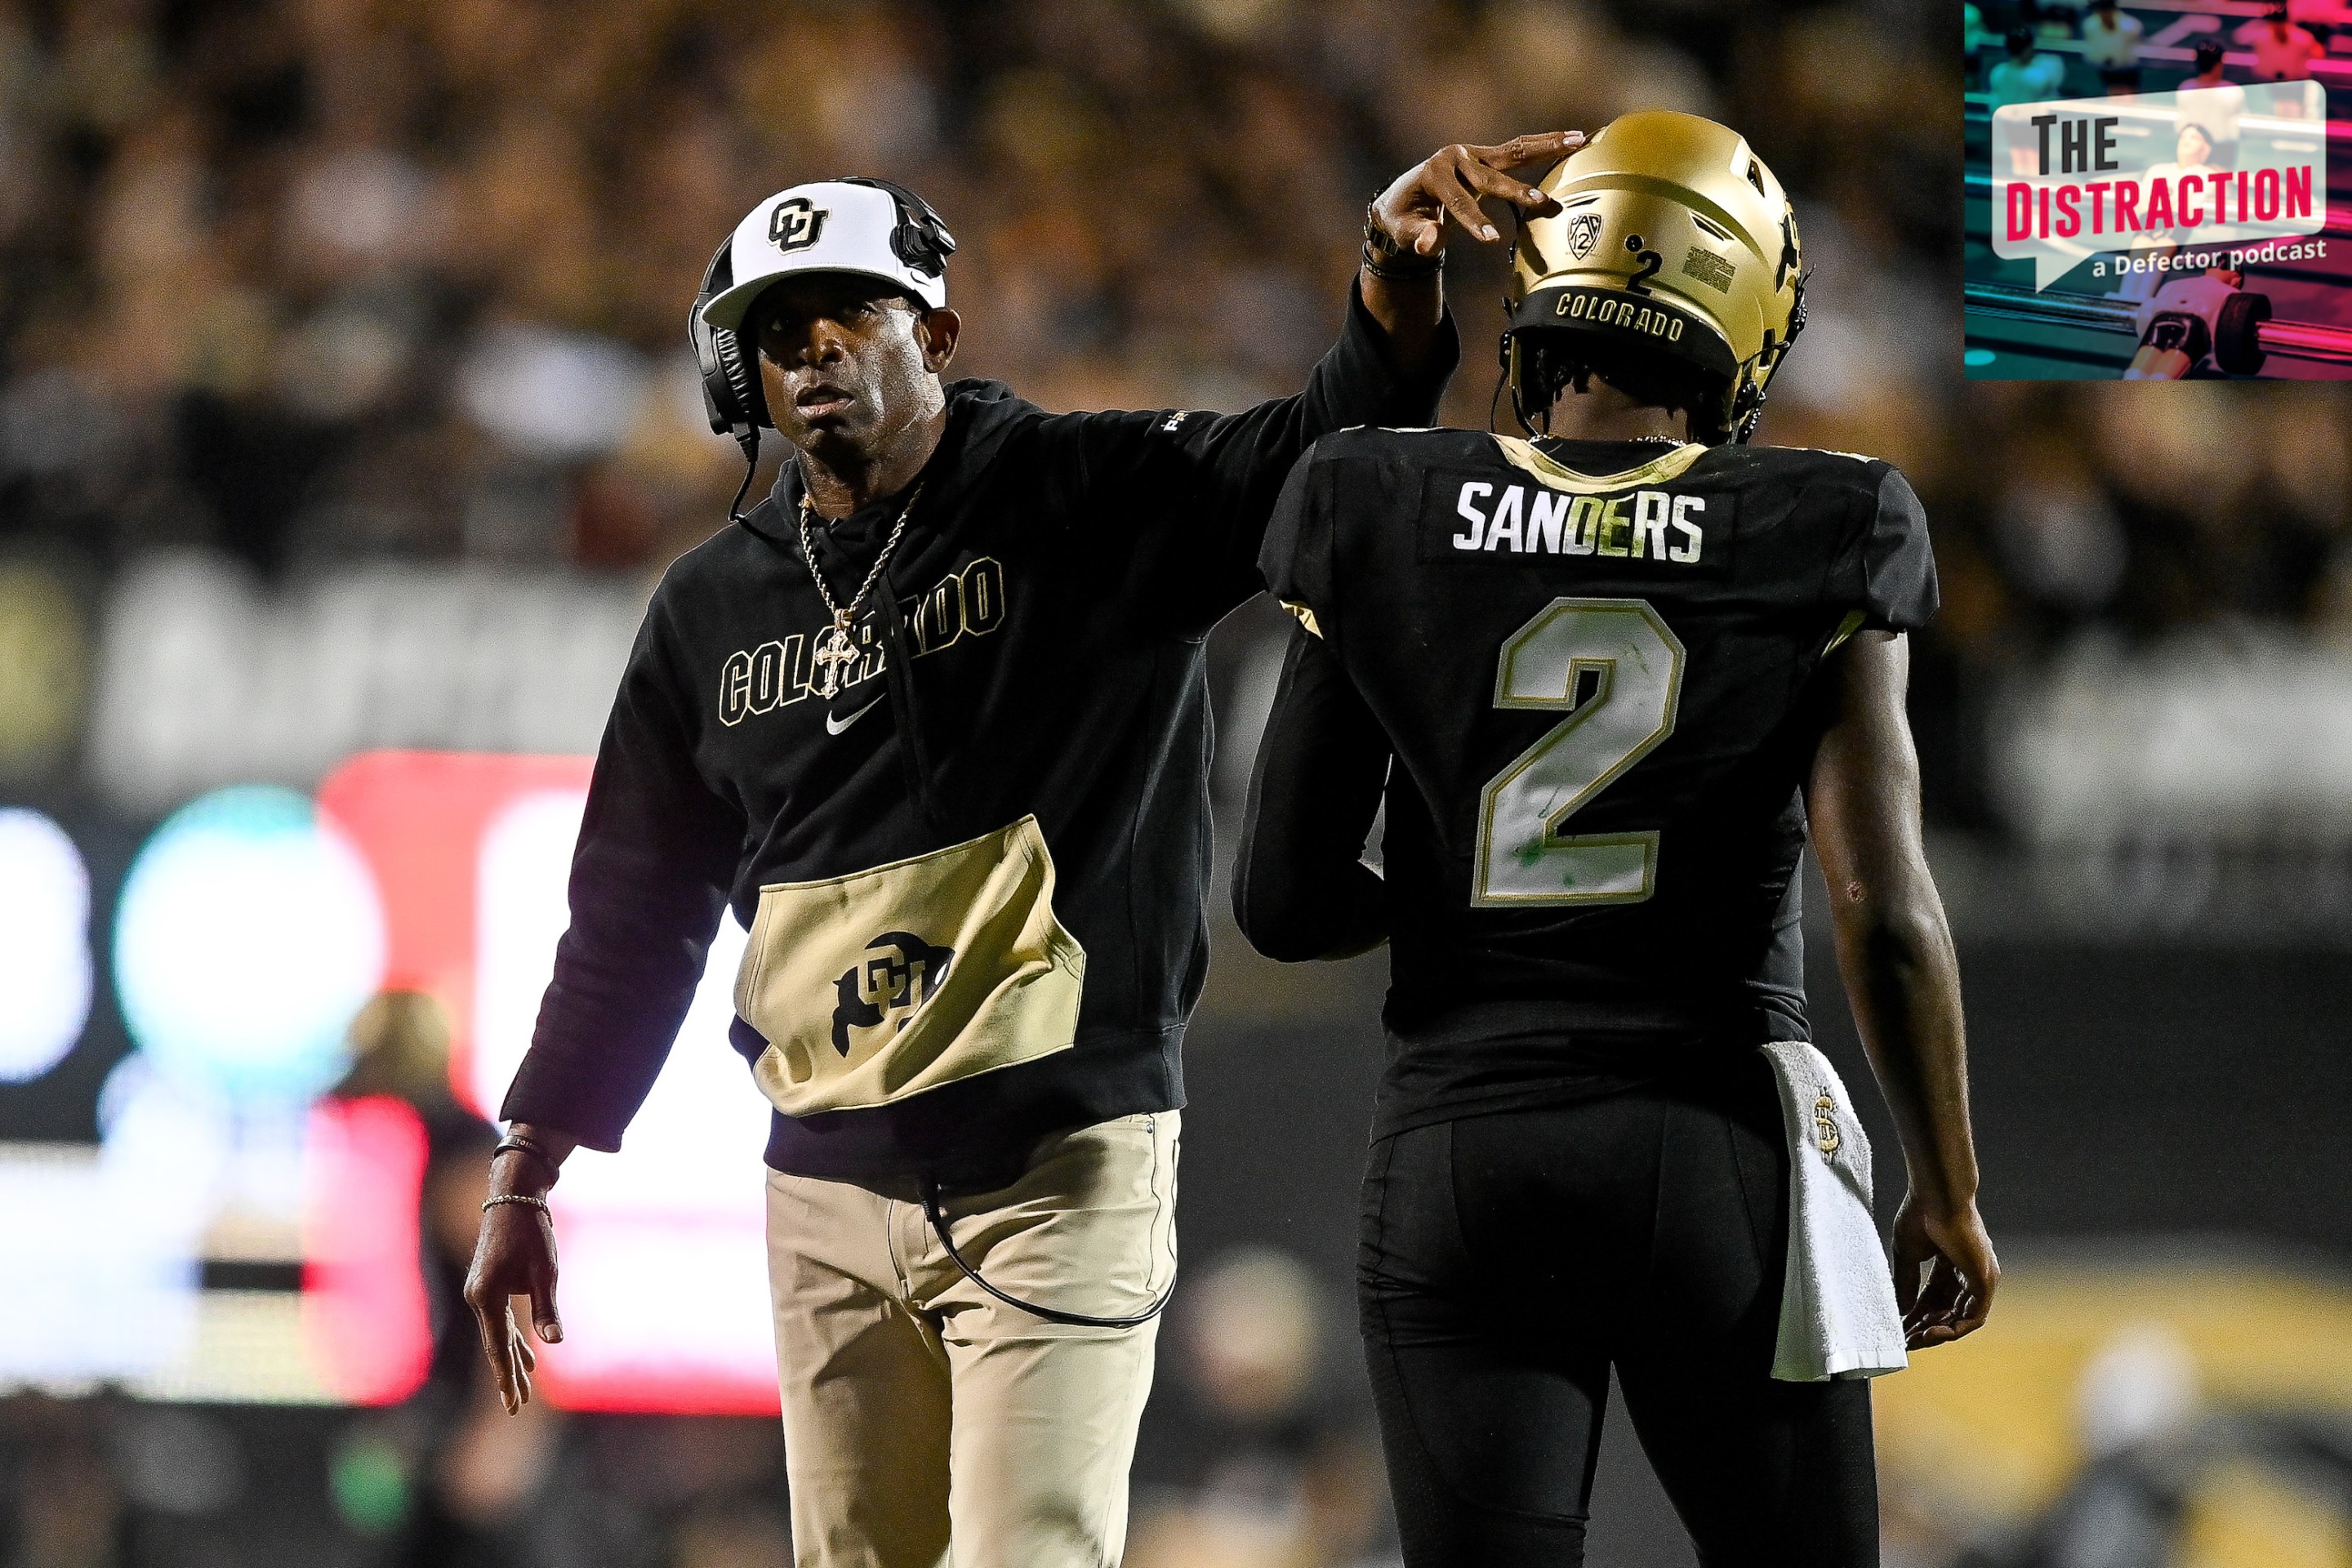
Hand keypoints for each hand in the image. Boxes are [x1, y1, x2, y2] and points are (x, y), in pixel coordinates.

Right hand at [463, 1193, 563, 1413]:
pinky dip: (512, 1338)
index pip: (497, 1345)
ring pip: (498, 1334)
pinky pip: (501, 1320)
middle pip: (495, 1345)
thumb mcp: (544, 1271)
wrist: (514, 1197)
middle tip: (516, 1407)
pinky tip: (527, 1355)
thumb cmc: (531, 1232)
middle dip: (508, 1376)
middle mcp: (478, 1298)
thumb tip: (553, 1342)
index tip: (511, 1401)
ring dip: (512, 1359)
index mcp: (486, 1297)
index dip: (506, 1375)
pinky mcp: (490, 1286)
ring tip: (522, 1389)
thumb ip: (546, 1308)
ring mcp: (482, 1293)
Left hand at [1370, 131, 1586, 258]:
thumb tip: (1432, 243)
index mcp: (1433, 173)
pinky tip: (1575, 139)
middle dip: (1515, 192)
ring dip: (1547, 148)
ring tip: (1579, 141)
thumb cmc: (1404, 218)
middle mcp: (1455, 157)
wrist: (1404, 196)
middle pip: (1489, 177)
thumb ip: (1418, 238)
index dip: (1472, 220)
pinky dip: (1547, 145)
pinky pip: (1520, 150)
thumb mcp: (1403, 231)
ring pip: (1514, 152)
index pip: (1456, 200)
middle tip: (1542, 204)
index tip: (1491, 240)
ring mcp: (1474, 153)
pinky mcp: (1488, 156)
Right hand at [1892, 1193, 1996, 1349]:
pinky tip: (1931, 1333)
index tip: (1899, 1326)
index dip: (1917, 1314)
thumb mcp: (1908, 1254)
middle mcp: (1970, 1273)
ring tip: (1914, 1340)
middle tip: (1904, 1339)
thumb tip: (1901, 1310)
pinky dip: (1954, 1329)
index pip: (1936, 1297)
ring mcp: (1980, 1278)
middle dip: (1925, 1327)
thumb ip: (1906, 1282)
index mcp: (1952, 1263)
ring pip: (1962, 1317)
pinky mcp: (1985, 1281)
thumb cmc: (1921, 1214)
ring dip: (1938, 1332)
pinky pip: (1974, 1316)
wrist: (1937, 1195)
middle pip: (1948, 1310)